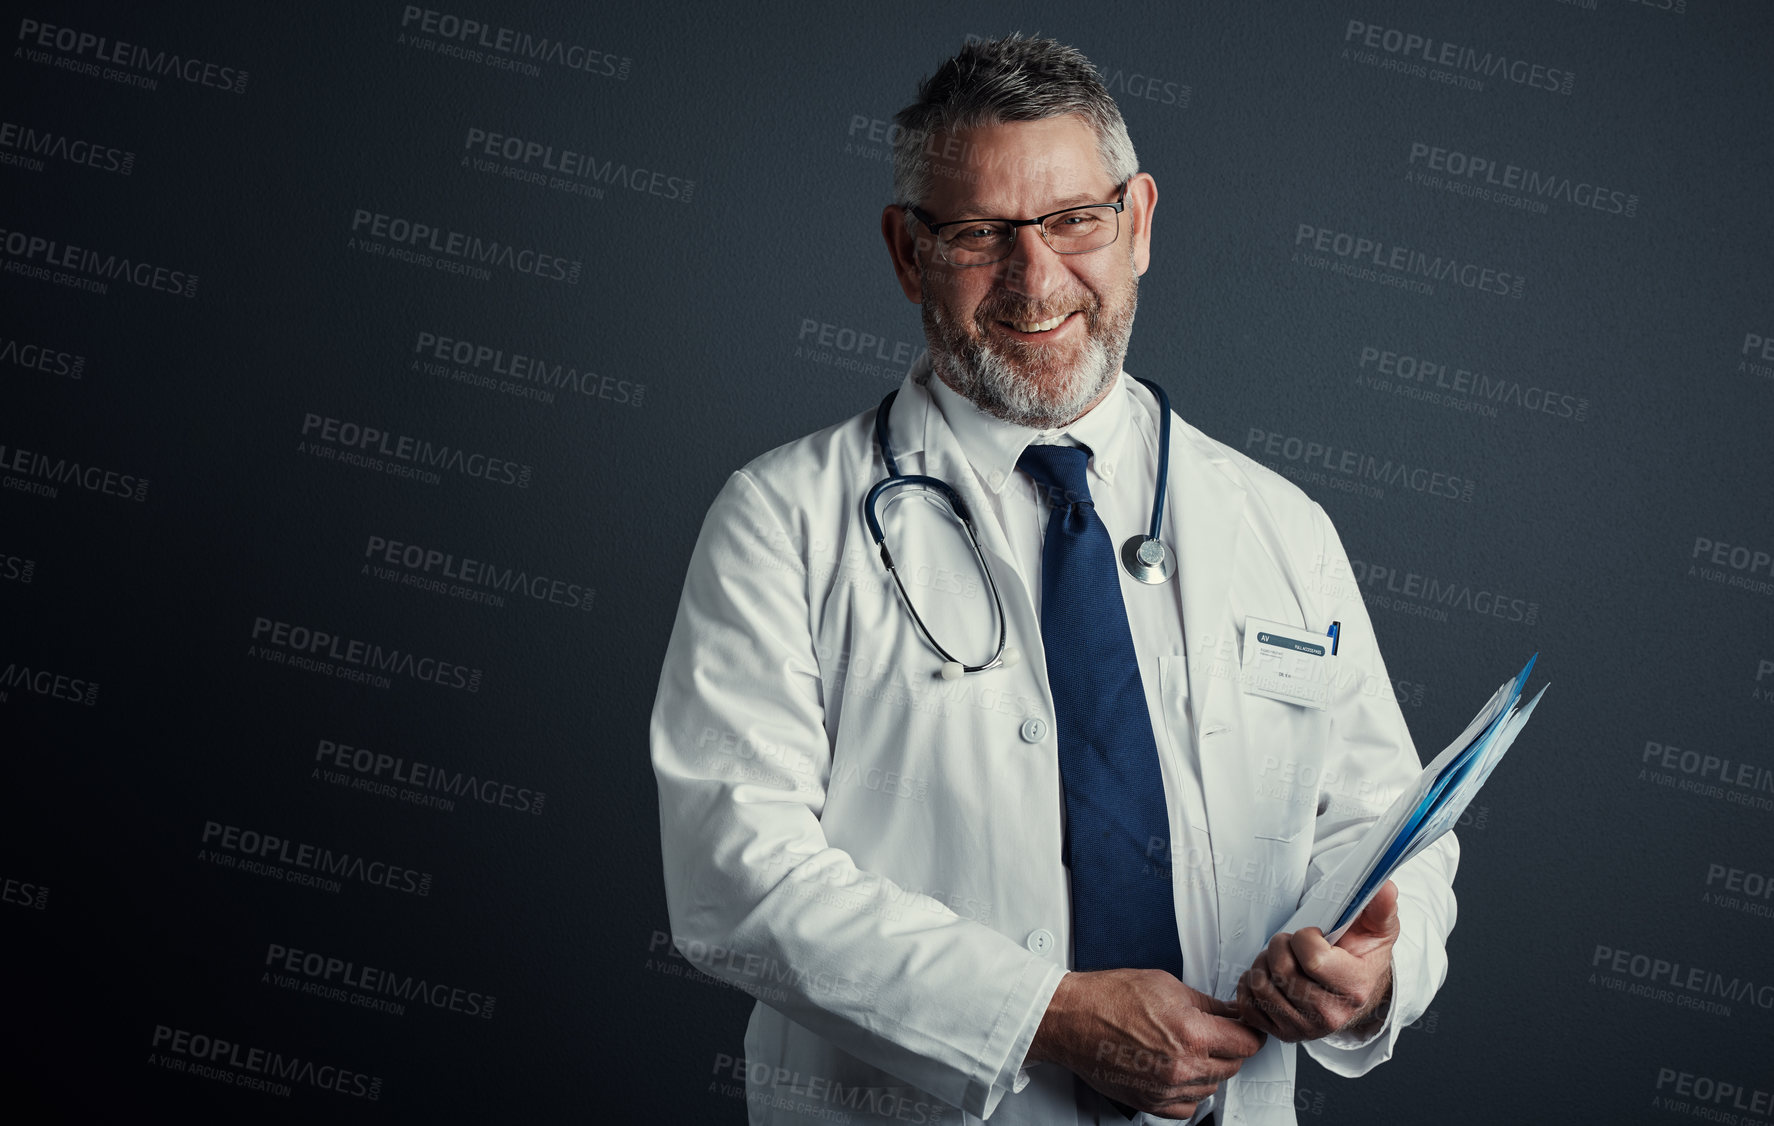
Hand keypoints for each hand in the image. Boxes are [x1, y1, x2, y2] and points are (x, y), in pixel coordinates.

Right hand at [1027, 968, 1265, 1118]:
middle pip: (1233, 1066)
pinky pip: (1188, 1108)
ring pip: (1212, 1087)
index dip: (1249, 1031)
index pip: (1247, 1043)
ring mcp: (1166, 1089)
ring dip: (1208, 1070)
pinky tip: (1177, 1071)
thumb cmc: (1109, 997)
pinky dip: (1189, 1092)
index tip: (1245, 1028)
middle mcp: (1182, 1066)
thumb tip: (1230, 1013)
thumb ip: (1206, 1005)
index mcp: (1192, 1033)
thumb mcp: (1167, 985)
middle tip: (1213, 1032)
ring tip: (1186, 1048)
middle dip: (1228, 1048)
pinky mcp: (1150, 1102)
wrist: (1071, 1019)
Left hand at [1235, 880, 1399, 1042]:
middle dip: (1280, 946)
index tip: (1312, 936)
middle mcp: (1330, 1015)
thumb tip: (1384, 887)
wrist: (1356, 992)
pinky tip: (1268, 977)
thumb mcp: (1378, 930)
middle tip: (1291, 944)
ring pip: (1261, 985)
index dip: (1304, 937)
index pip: (1312, 958)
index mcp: (1354, 989)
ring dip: (1263, 963)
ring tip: (1281, 959)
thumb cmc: (1362, 957)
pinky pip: (1247, 1006)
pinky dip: (1250, 986)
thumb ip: (1380, 907)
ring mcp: (1305, 1028)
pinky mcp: (1282, 1034)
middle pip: (1282, 970)